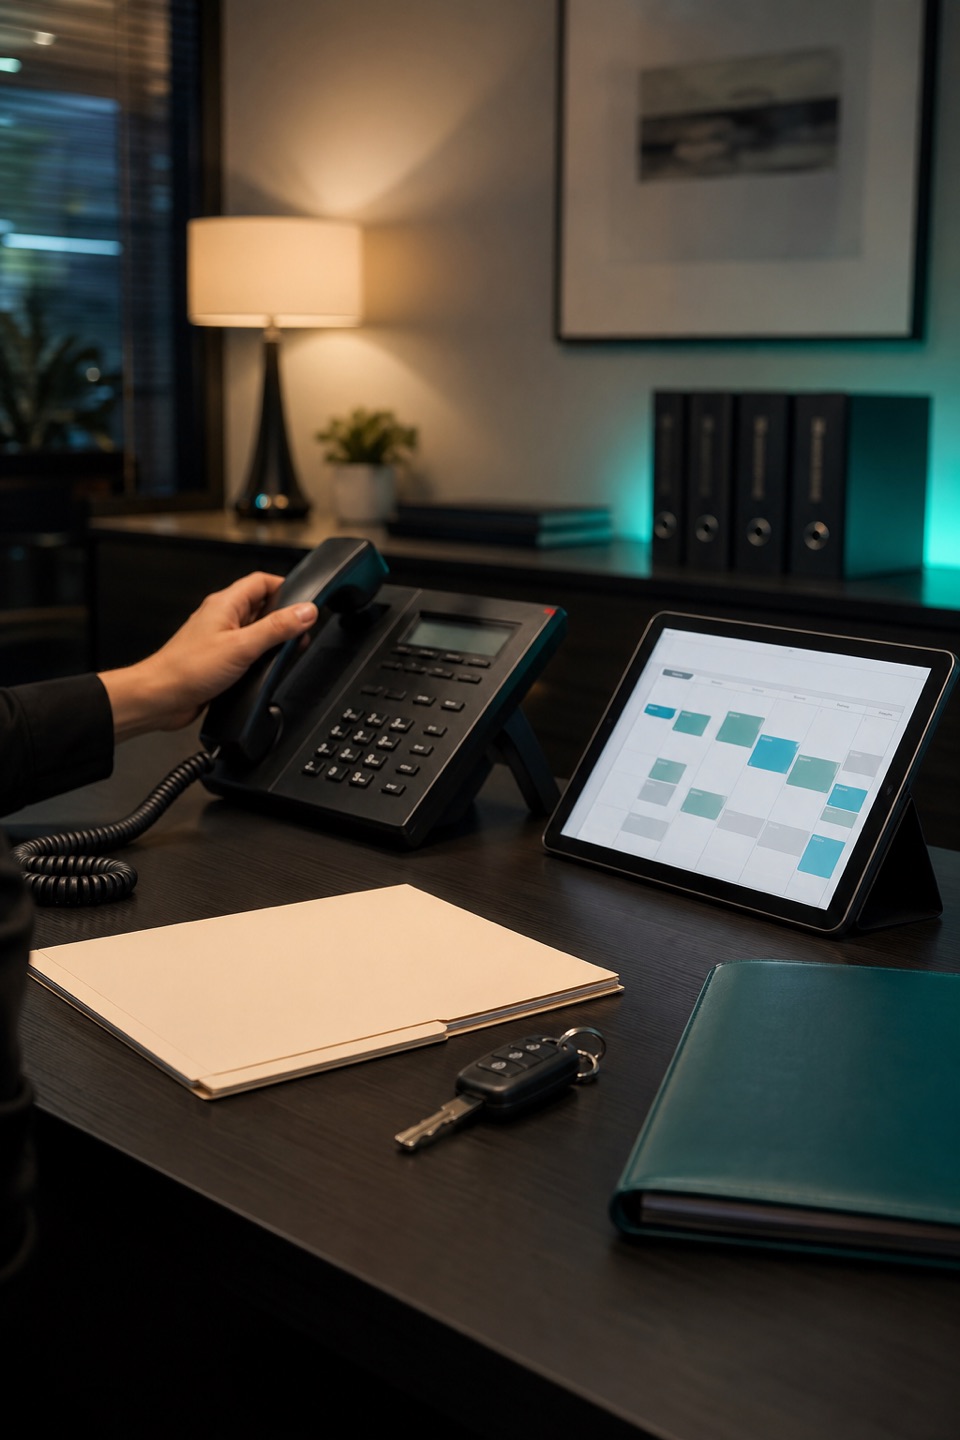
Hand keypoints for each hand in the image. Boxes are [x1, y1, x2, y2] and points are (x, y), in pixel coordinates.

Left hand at [99, 572, 317, 740]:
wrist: (160, 698)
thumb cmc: (187, 669)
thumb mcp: (242, 646)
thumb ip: (277, 628)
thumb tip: (306, 612)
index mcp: (225, 604)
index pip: (262, 581)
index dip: (286, 587)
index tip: (305, 601)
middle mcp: (222, 618)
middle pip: (261, 606)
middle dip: (284, 617)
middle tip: (300, 632)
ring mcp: (220, 639)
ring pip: (255, 630)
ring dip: (272, 639)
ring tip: (285, 651)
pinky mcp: (219, 659)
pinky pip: (246, 651)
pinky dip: (260, 657)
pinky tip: (265, 669)